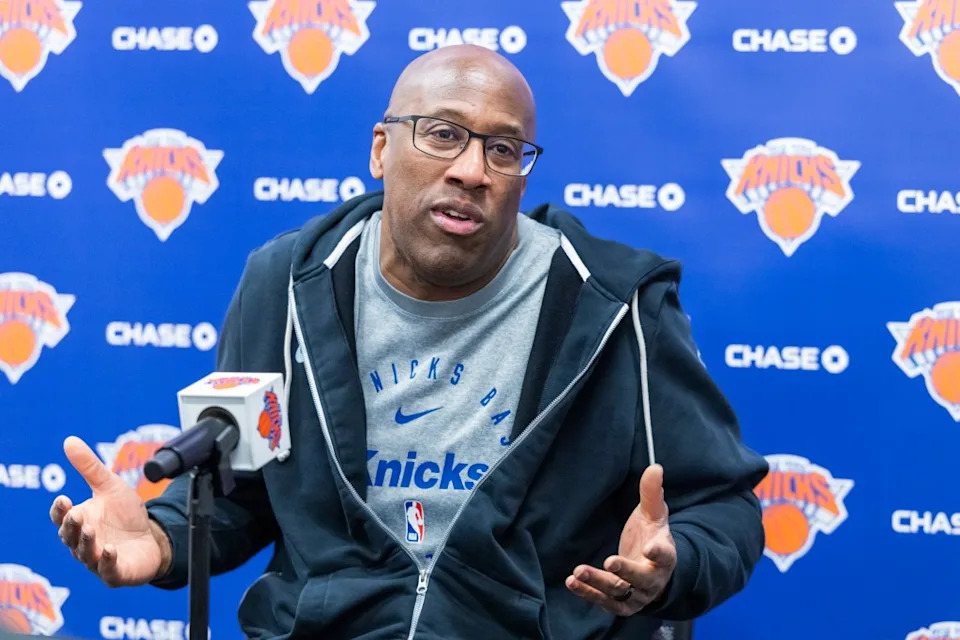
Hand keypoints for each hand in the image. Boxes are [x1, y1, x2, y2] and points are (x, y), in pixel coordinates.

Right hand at [50, 436, 170, 586]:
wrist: (152, 538)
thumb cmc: (125, 514)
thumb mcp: (110, 486)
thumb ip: (90, 467)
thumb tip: (69, 440)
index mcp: (79, 521)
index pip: (61, 517)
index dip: (60, 510)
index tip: (64, 499)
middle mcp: (83, 542)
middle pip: (70, 536)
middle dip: (72, 526)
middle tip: (77, 513)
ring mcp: (98, 559)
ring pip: (85, 553)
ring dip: (87, 542)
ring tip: (92, 529)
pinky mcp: (115, 573)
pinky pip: (107, 570)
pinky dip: (107, 561)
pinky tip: (110, 550)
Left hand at [566, 463, 676, 615]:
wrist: (653, 570)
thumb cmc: (652, 536)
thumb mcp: (654, 514)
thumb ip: (651, 493)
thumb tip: (655, 466)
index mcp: (665, 555)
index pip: (665, 555)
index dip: (659, 553)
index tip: (650, 548)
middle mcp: (653, 579)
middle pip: (641, 578)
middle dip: (626, 571)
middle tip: (610, 562)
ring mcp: (637, 594)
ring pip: (619, 592)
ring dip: (598, 583)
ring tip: (577, 572)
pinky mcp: (620, 603)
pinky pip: (604, 601)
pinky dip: (588, 593)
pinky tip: (572, 582)